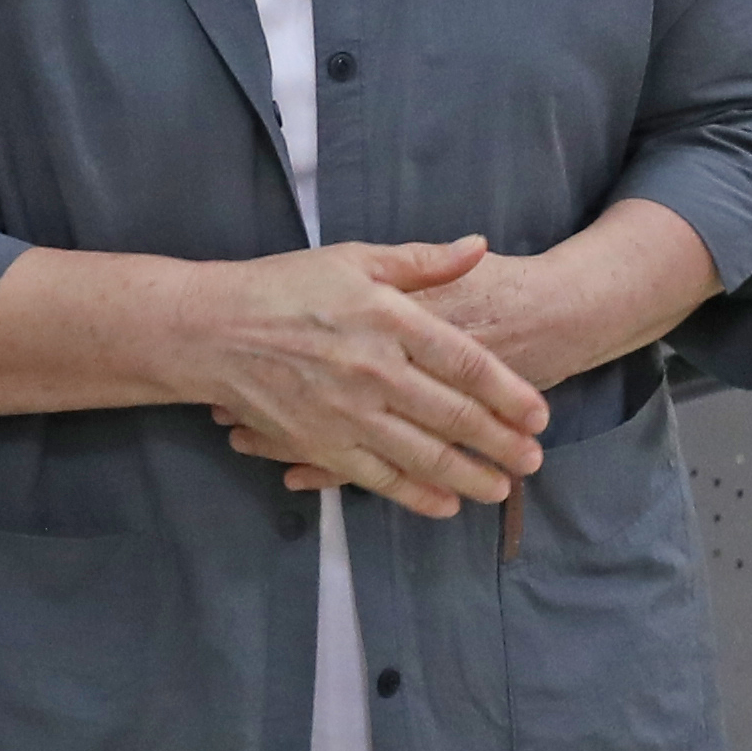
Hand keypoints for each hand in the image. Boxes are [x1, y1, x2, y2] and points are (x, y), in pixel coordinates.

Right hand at [189, 240, 547, 515]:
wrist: (212, 330)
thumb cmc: (284, 286)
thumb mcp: (356, 259)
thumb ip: (422, 261)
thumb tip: (478, 247)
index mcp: (390, 320)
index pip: (466, 363)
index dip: (509, 393)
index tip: (539, 414)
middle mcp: (376, 371)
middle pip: (454, 416)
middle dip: (501, 443)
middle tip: (533, 460)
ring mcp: (348, 413)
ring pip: (423, 454)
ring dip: (469, 475)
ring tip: (501, 489)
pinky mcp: (321, 444)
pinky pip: (379, 477)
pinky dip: (416, 494)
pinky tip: (445, 503)